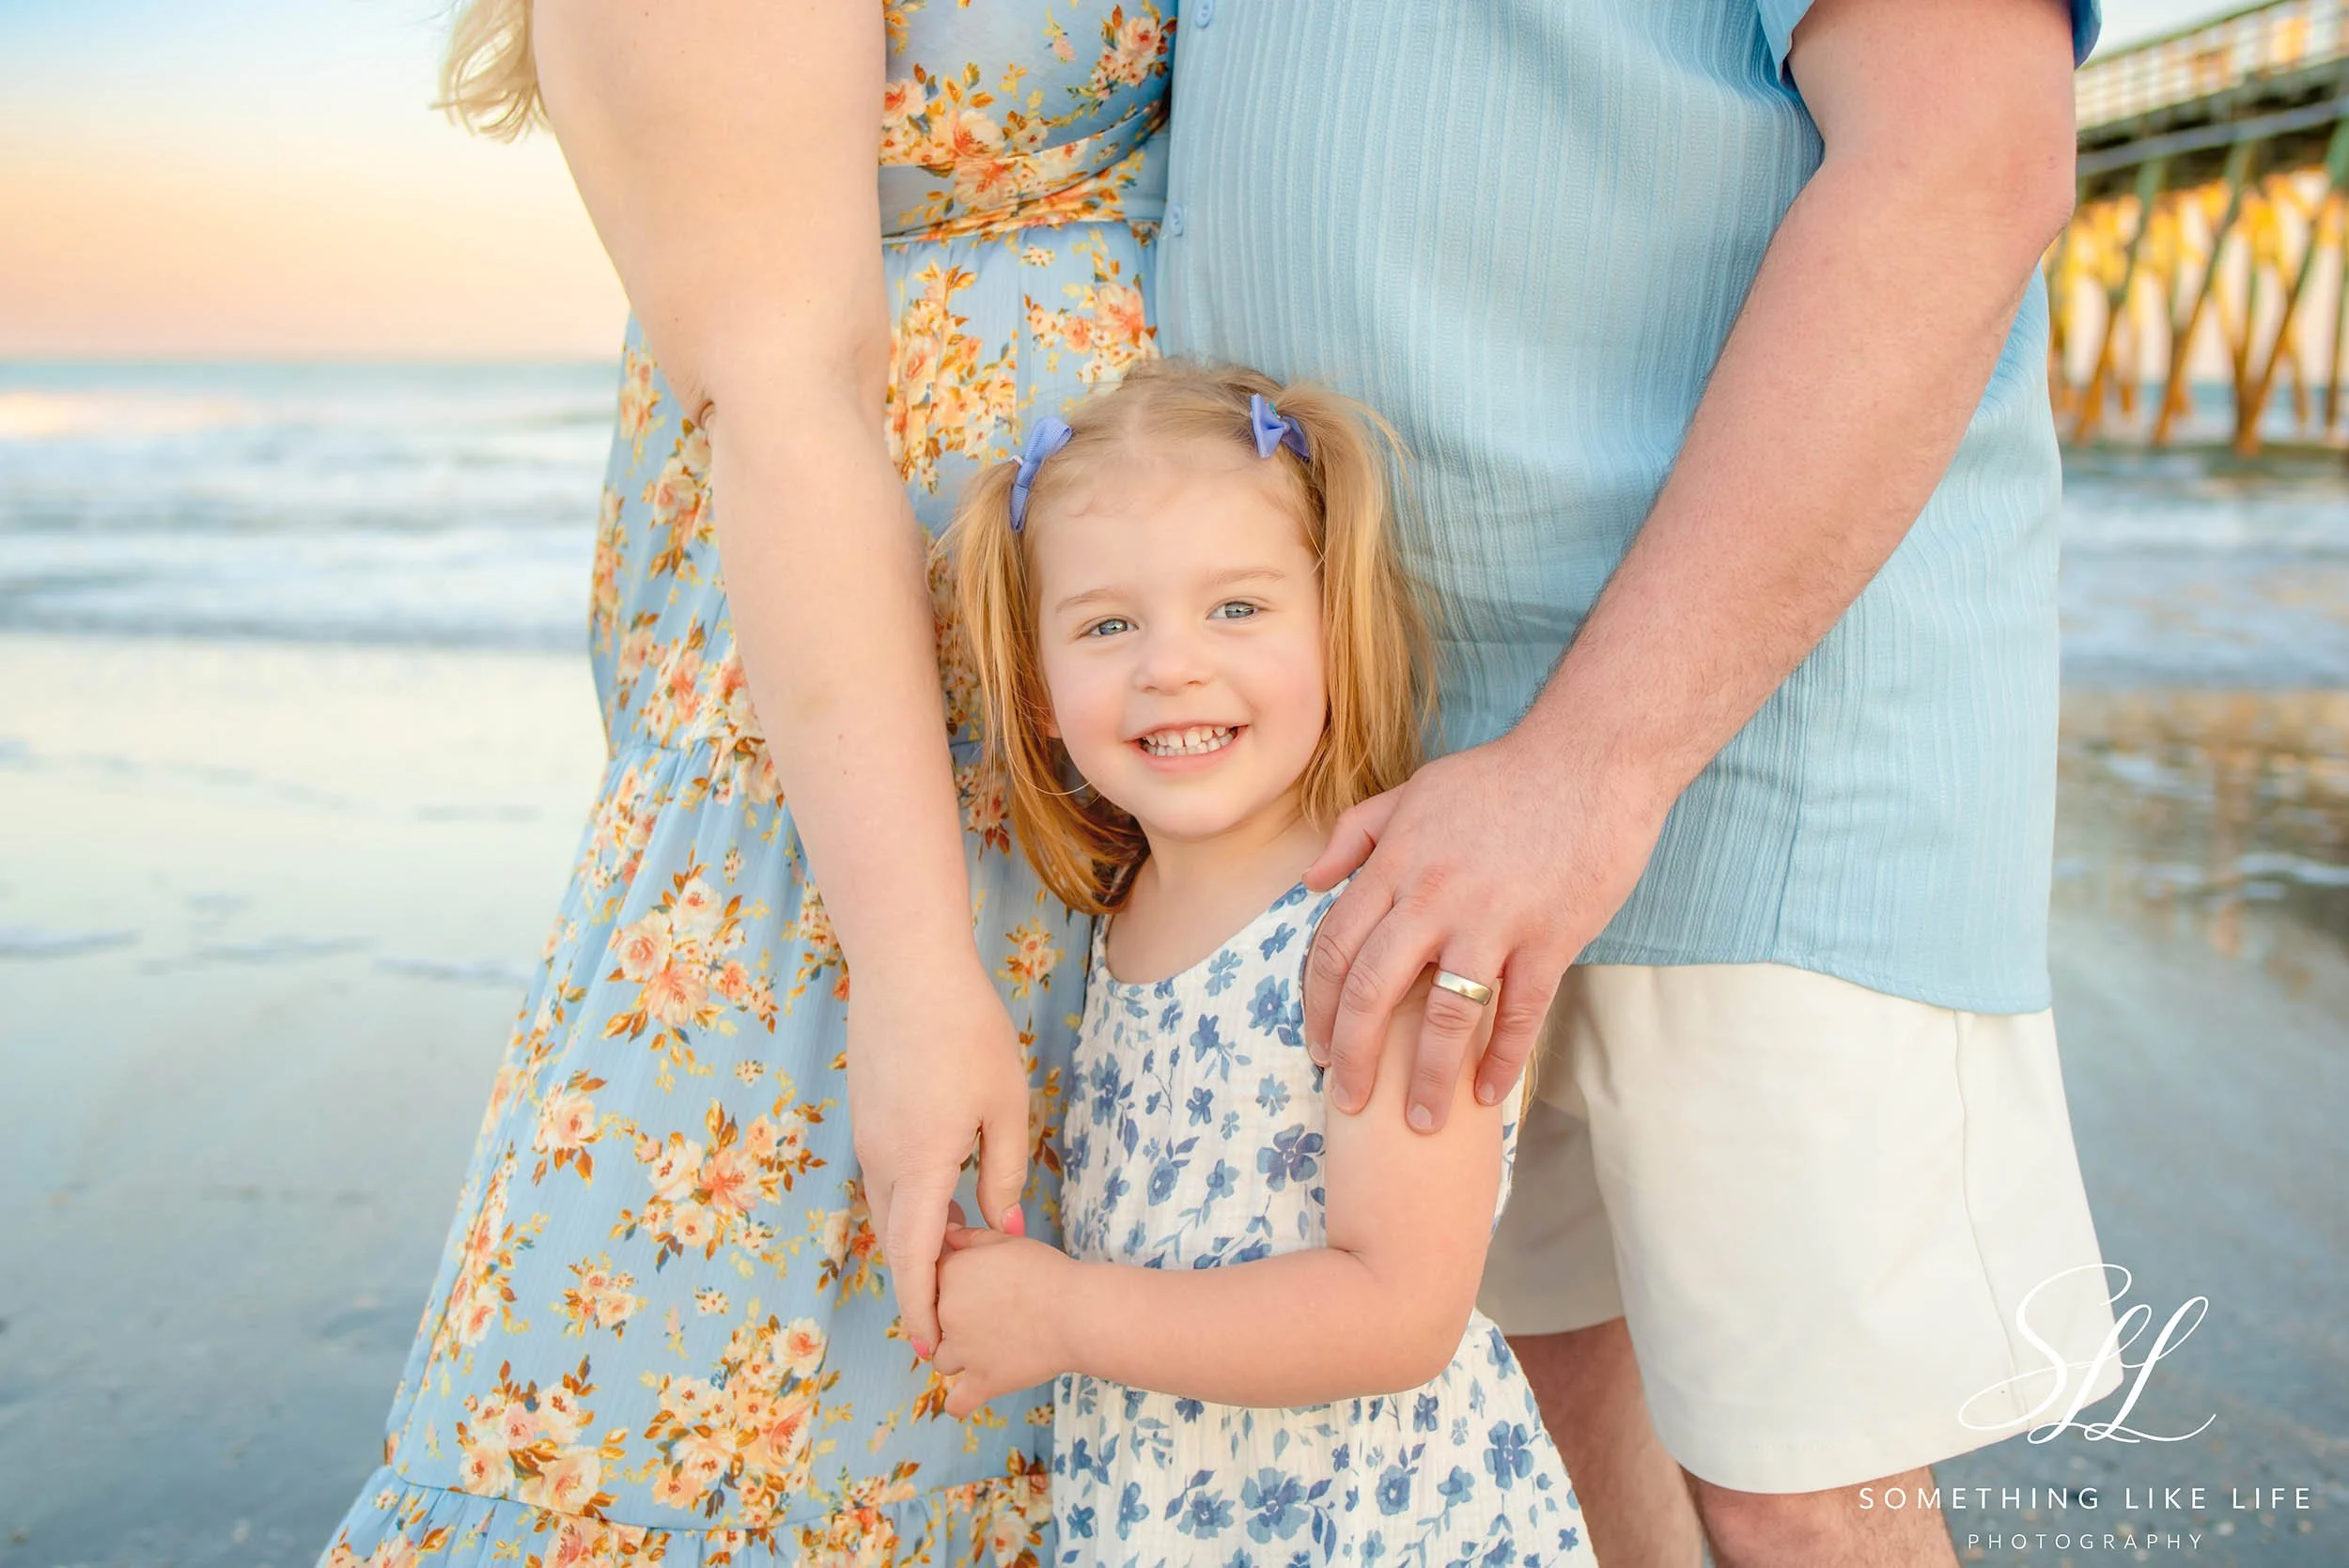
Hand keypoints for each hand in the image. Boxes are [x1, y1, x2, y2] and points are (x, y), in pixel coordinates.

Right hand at [845, 956, 1032, 1360]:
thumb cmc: (966, 1030)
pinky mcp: (864, 1115)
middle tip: (952, 1314)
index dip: (921, 1309)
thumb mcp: (1005, 1105)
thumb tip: (1004, 1227)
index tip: (928, 1348)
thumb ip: (1002, 1172)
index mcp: (918, 1168)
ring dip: (915, 1240)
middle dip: (918, 1284)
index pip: (915, 1260)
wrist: (906, 967)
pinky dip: (907, 1203)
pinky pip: (881, 1178)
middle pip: (895, 1243)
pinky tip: (940, 1196)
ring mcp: (866, 1137)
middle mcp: (880, 1161)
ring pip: (886, 1209)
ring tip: (957, 1257)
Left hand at [933, 1226, 1077, 1417]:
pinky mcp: (983, 1382)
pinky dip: (960, 1402)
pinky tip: (969, 1394)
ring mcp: (963, 1351)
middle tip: (988, 1314)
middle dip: (955, 1318)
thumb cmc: (1047, 1271)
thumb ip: (970, 1237)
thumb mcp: (1006, 1241)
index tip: (975, 1286)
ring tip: (987, 1346)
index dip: (953, 1282)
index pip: (933, 1279)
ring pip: (942, 1359)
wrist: (1076, 1312)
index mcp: (951, 1274)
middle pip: (935, 1319)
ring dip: (958, 1355)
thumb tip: (946, 1234)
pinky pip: (957, 1402)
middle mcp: (947, 1313)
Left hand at [1301, 733, 1670, 1130]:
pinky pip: (1518, 1014)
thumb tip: (1309, 883)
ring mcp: (1492, 921)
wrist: (1591, 760)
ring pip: (1442, 1017)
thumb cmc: (1501, 777)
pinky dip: (1502, 1060)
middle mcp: (1432, 898)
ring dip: (1426, 1078)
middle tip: (1349, 1100)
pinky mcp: (1549, 939)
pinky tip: (1488, 1093)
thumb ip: (1356, 834)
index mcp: (1395, 865)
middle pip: (1372, 992)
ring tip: (1420, 1121)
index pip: (1335, 947)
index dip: (1319, 1004)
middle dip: (1353, 1056)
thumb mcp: (1414, 791)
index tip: (1319, 1045)